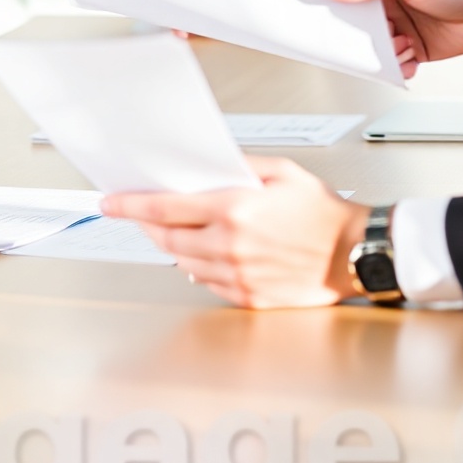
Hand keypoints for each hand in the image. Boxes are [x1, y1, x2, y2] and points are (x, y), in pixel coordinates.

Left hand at [103, 158, 364, 308]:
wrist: (352, 253)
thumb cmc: (323, 212)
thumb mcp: (282, 171)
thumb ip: (240, 165)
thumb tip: (208, 167)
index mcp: (235, 209)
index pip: (165, 207)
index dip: (131, 205)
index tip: (110, 202)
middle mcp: (230, 245)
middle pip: (167, 238)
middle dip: (146, 226)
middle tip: (138, 216)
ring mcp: (237, 274)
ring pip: (183, 262)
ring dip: (170, 247)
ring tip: (171, 232)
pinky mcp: (247, 297)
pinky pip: (207, 283)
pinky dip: (196, 268)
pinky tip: (202, 255)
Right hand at [321, 0, 462, 75]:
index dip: (336, 9)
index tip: (325, 21)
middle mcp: (389, 10)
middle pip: (361, 30)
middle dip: (365, 40)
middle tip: (375, 40)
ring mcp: (402, 31)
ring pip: (378, 51)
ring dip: (388, 55)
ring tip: (406, 45)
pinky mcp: (416, 51)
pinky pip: (397, 66)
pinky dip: (400, 69)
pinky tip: (412, 60)